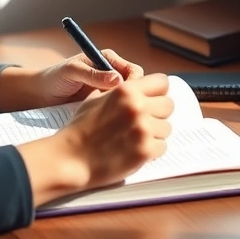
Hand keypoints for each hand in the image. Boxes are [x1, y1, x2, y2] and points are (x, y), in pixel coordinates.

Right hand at [16, 73, 173, 204]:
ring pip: (167, 127)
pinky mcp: (145, 151)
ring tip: (135, 138)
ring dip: (155, 133)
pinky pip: (163, 147)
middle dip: (158, 113)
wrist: (70, 157)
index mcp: (126, 90)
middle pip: (168, 104)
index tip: (152, 100)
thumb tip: (142, 88)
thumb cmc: (81, 128)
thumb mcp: (97, 99)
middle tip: (143, 122)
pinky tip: (135, 150)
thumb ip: (122, 91)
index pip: (162, 82)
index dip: (157, 92)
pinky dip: (152, 150)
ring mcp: (143, 129)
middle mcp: (137, 107)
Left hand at [34, 49, 144, 107]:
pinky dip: (118, 116)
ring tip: (115, 117)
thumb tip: (116, 79)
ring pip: (129, 101)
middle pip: (136, 87)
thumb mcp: (71, 72)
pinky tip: (110, 123)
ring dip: (126, 108)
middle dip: (133, 98)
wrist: (40, 94)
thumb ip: (92, 74)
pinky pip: (118, 110)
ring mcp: (108, 90)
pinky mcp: (103, 105)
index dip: (136, 84)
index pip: (133, 70)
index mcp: (107, 60)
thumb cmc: (53, 78)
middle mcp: (111, 73)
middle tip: (122, 110)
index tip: (128, 97)